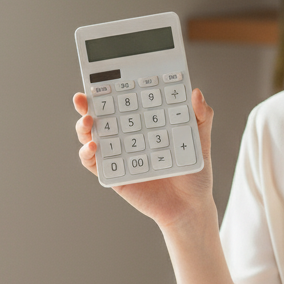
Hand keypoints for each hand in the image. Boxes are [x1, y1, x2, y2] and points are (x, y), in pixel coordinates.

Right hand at [72, 88, 214, 229]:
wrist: (190, 206)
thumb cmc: (193, 173)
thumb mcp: (200, 141)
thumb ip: (200, 116)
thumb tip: (195, 93)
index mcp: (144, 123)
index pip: (123, 100)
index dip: (109, 88)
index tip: (102, 77)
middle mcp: (127, 136)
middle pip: (100, 115)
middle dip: (86, 104)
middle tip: (83, 97)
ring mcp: (118, 154)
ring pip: (90, 136)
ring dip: (83, 126)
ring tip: (88, 120)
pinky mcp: (113, 175)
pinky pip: (93, 163)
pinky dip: (87, 154)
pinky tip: (93, 147)